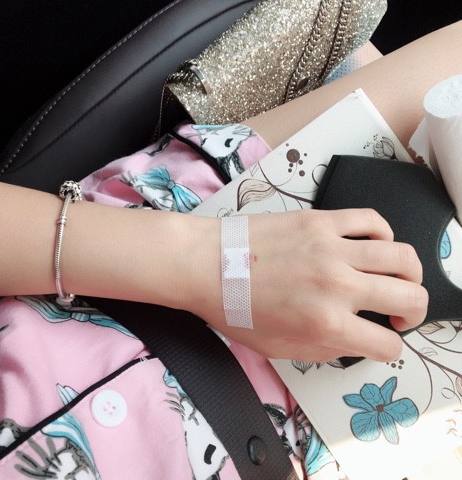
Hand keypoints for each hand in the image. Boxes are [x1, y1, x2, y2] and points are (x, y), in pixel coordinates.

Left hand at [189, 209, 427, 362]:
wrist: (204, 264)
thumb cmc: (234, 308)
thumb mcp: (277, 347)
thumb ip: (323, 349)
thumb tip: (353, 339)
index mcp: (324, 323)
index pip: (385, 346)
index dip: (387, 349)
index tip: (379, 341)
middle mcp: (336, 285)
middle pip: (410, 298)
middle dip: (413, 313)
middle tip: (398, 314)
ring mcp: (331, 248)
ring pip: (402, 257)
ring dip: (410, 274)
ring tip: (395, 280)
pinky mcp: (320, 220)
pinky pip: (371, 220)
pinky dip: (383, 234)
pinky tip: (372, 246)